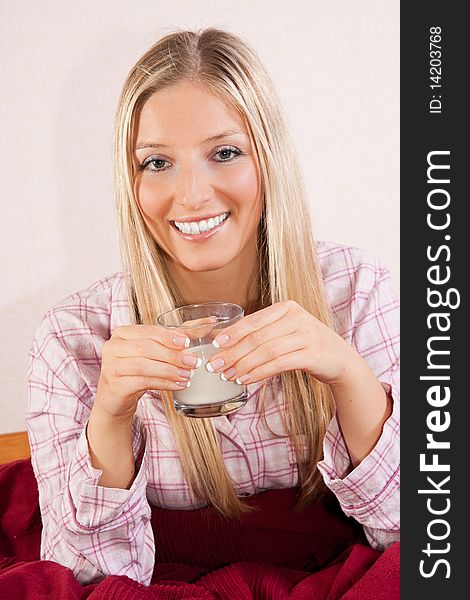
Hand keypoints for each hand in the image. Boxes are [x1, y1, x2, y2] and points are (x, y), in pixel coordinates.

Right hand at [95, 324, 203, 421]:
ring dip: (170, 370)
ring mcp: (110, 366)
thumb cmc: (138, 371)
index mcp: (123, 333)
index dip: (169, 336)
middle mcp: (113, 346)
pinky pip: (141, 382)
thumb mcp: (155, 352)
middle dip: (173, 355)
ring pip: (143, 365)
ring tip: (188, 375)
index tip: (188, 342)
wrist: (116, 400)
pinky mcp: (114, 385)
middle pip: (146, 347)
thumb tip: (210, 322)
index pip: (149, 331)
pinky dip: (163, 383)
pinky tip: (178, 385)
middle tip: (194, 362)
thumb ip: (178, 337)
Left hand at [205, 300, 361, 386]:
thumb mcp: (284, 332)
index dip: (232, 333)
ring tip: (228, 376)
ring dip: (243, 365)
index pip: (253, 320)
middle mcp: (296, 317)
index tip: (214, 345)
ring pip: (266, 351)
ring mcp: (306, 335)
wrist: (340, 360)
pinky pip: (279, 364)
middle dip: (232, 352)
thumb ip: (260, 333)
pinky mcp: (312, 354)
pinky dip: (259, 372)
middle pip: (257, 337)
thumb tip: (221, 339)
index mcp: (286, 308)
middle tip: (214, 365)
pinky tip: (246, 380)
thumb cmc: (305, 346)